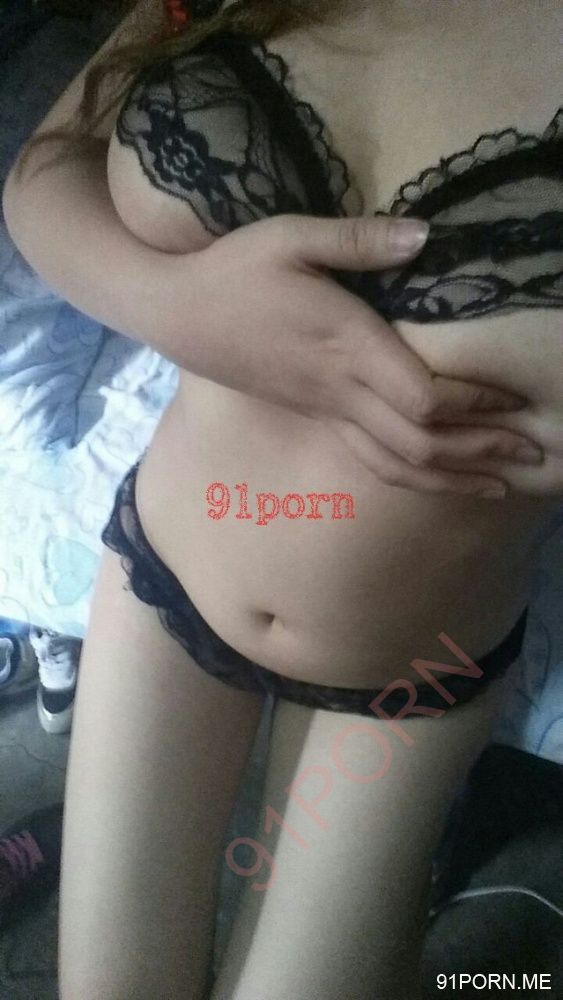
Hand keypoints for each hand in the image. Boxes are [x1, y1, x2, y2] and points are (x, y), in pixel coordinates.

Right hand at [186, 212, 537, 496]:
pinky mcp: (317, 417)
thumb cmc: (233, 270)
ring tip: (501, 483)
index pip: (422, 395)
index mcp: (344, 345)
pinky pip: (374, 461)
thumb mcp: (290, 237)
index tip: (516, 400)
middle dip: (480, 449)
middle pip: (420, 442)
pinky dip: (416, 476)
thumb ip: (359, 240)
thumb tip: (427, 235)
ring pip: (397, 464)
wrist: (178, 314)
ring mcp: (326, 411)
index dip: (474, 403)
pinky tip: (441, 477)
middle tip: (533, 451)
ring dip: (454, 476)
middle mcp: (339, 390)